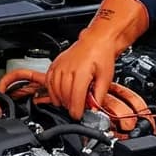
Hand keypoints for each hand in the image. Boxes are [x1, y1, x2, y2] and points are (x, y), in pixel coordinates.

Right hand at [45, 0, 148, 119]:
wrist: (97, 40)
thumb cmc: (102, 55)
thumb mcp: (106, 77)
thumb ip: (100, 95)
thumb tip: (95, 108)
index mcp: (82, 71)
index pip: (75, 96)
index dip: (76, 109)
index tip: (78, 116)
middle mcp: (68, 68)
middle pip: (64, 94)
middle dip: (69, 106)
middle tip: (75, 110)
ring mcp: (60, 65)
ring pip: (55, 89)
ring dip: (60, 100)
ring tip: (68, 104)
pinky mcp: (55, 64)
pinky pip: (48, 80)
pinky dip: (51, 90)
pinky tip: (57, 95)